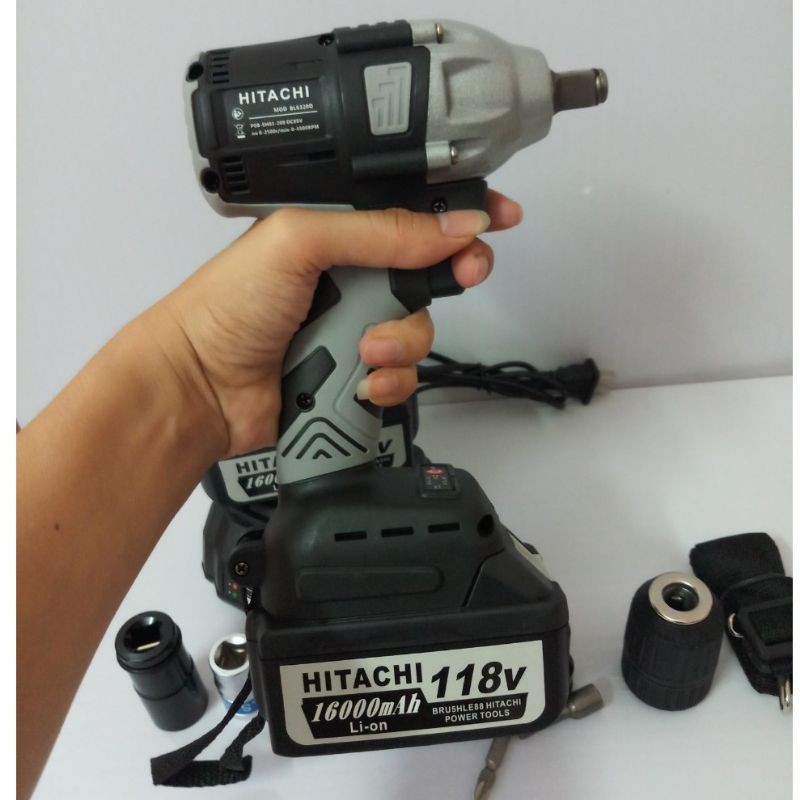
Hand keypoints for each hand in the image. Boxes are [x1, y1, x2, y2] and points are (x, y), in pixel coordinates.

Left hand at [147, 191, 521, 456]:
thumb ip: (378, 230)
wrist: (198, 387)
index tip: (500, 216)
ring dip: (401, 341)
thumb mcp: (300, 242)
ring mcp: (354, 331)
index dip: (459, 215)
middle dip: (451, 275)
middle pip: (430, 273)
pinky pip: (400, 378)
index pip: (411, 215)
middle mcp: (351, 281)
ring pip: (419, 331)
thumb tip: (449, 225)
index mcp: (336, 235)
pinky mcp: (354, 378)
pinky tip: (358, 382)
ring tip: (360, 348)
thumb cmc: (226, 307)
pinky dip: (386, 382)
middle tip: (464, 273)